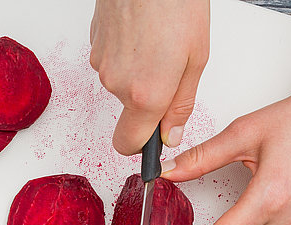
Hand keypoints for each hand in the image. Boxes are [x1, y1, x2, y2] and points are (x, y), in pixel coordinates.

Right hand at [89, 0, 209, 153]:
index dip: (141, 144)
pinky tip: (142, 31)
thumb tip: (171, 134)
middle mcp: (117, 84)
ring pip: (122, 83)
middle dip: (149, 96)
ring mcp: (101, 64)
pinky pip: (112, 62)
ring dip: (139, 70)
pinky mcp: (94, 44)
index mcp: (146, 94)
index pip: (128, 145)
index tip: (153, 136)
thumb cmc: (175, 3)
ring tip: (158, 40)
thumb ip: (181, 104)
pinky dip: (127, 53)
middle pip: (130, 110)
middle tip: (171, 64)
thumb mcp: (197, 57)